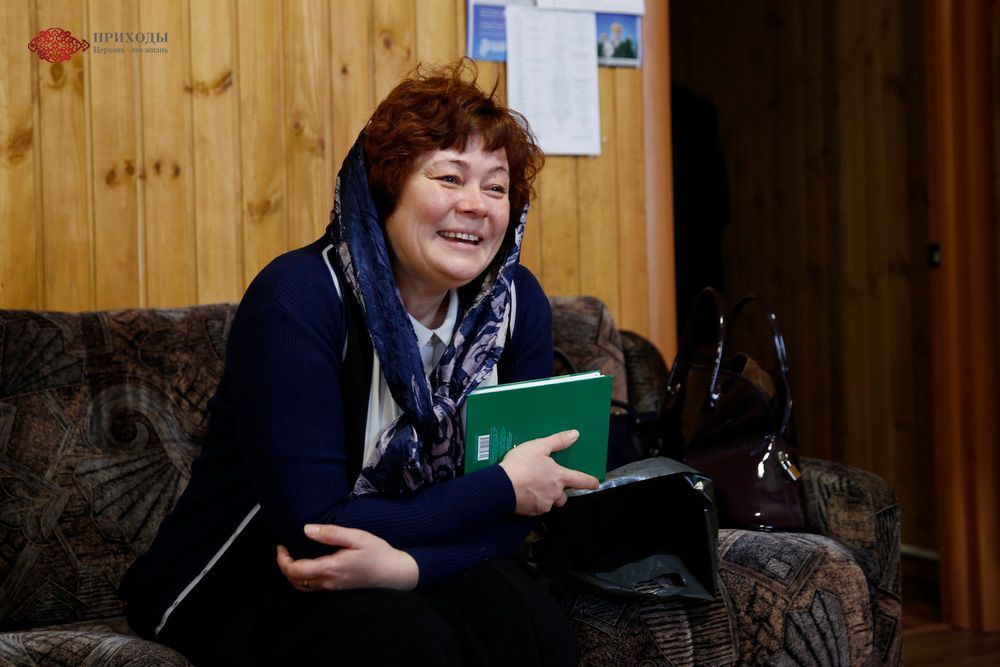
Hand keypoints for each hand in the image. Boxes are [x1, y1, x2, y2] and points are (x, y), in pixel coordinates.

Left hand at [276, 524, 418, 592]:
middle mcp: (328, 582)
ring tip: (291, 558)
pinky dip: (302, 579)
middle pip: (294, 580)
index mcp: (330, 568)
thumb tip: (307, 529)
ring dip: (291, 574)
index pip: (295, 569)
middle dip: (284, 565)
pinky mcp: (336, 589)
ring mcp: (332, 588)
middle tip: (283, 549)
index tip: (281, 545)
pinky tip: (307, 566)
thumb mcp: (357, 537)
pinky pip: (311, 588)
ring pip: (301, 587)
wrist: (394, 573)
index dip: (283, 559)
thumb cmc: (377, 553)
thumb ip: (331, 533)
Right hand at [498, 429, 599, 515]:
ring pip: (551, 503)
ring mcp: (545, 504)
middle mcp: (556, 492)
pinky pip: (539, 508)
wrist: (502, 485)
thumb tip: (575, 434)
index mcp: (559, 476)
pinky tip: (524, 494)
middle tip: (546, 483)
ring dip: (546, 497)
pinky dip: (534, 502)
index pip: (581, 480)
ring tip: (533, 488)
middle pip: (564, 496)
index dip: (590, 482)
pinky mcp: (533, 512)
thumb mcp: (538, 446)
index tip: (595, 483)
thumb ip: (558, 441)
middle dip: (559, 492)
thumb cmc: (521, 464)